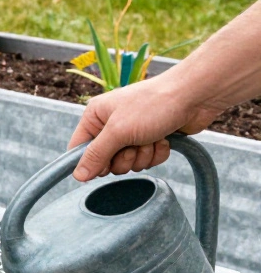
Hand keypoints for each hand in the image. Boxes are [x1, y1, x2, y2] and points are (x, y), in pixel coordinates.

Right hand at [69, 75, 221, 181]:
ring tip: (152, 137)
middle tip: (134, 144)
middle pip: (106, 161)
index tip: (106, 164)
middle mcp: (111, 125)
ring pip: (128, 163)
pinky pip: (147, 160)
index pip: (79, 149)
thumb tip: (78, 175)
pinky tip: (164, 138)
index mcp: (96, 116)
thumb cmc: (153, 105)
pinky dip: (157, 153)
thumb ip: (96, 154)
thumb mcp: (118, 131)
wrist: (194, 96)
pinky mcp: (151, 140)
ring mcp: (132, 133)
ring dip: (143, 155)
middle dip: (124, 158)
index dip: (90, 162)